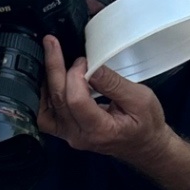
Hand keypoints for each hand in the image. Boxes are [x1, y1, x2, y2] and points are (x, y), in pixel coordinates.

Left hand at [37, 37, 172, 167]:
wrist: (145, 145)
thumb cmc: (146, 124)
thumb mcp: (140, 99)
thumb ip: (114, 84)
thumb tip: (92, 67)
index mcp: (100, 130)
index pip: (75, 100)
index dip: (76, 75)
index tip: (85, 61)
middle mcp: (79, 135)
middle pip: (58, 100)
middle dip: (54, 68)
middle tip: (52, 44)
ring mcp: (69, 134)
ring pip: (44, 109)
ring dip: (44, 82)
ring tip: (48, 58)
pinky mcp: (66, 130)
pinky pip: (45, 115)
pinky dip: (43, 96)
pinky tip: (47, 78)